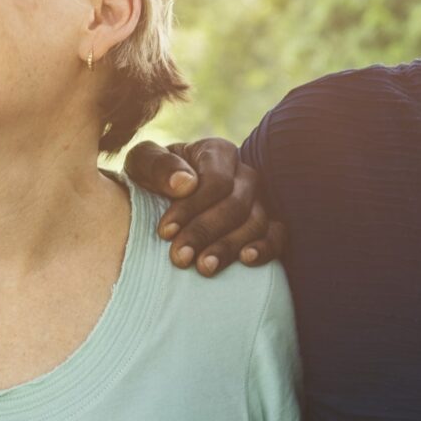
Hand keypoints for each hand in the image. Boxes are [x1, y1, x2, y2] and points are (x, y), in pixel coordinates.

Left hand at [121, 138, 284, 274]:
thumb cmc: (153, 180)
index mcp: (217, 153)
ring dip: (229, 247)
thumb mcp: (142, 165)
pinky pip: (278, 236)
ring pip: (256, 222)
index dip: (191, 208)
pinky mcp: (269, 226)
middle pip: (236, 204)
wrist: (162, 202)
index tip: (164, 232)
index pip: (215, 181)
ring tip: (204, 268)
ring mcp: (261, 200)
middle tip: (180, 258)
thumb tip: (185, 184)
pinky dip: (265, 249)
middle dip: (206, 232)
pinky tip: (246, 261)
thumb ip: (157, 165)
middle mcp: (244, 174)